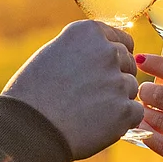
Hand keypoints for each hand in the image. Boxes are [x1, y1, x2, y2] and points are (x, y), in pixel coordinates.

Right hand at [1, 20, 142, 159]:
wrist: (27, 129)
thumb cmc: (31, 94)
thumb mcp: (52, 55)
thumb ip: (82, 49)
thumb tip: (105, 50)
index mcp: (88, 32)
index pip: (121, 39)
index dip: (113, 58)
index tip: (99, 71)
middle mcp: (106, 51)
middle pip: (128, 64)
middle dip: (115, 78)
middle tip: (88, 96)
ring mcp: (117, 80)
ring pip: (130, 89)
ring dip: (116, 100)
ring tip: (86, 111)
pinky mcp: (125, 110)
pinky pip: (134, 112)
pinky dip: (122, 120)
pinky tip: (97, 124)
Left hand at [133, 55, 162, 161]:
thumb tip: (161, 77)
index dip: (157, 64)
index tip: (141, 59)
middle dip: (147, 91)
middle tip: (143, 91)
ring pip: (158, 120)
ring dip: (144, 112)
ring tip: (143, 109)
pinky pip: (160, 144)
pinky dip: (146, 133)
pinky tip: (142, 127)